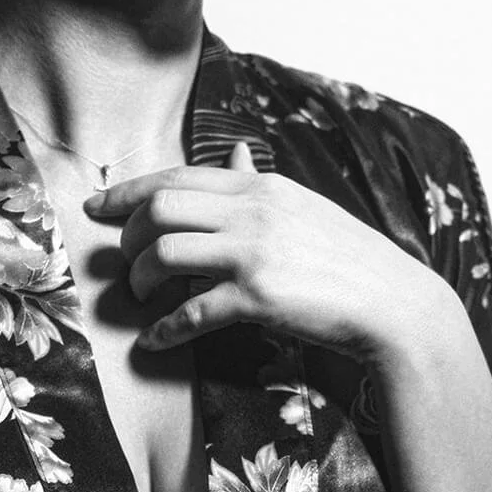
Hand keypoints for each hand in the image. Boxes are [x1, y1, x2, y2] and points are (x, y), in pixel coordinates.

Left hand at [84, 142, 441, 360]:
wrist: (393, 304)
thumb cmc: (345, 257)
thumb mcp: (301, 205)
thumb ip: (258, 181)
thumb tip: (233, 150)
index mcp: (261, 185)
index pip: (177, 176)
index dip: (128, 192)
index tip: (97, 207)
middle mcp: (254, 211)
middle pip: (161, 207)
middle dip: (129, 234)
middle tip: (125, 259)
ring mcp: (256, 252)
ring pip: (166, 253)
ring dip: (142, 278)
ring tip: (143, 295)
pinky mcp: (259, 297)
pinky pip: (192, 310)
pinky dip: (165, 329)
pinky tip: (156, 341)